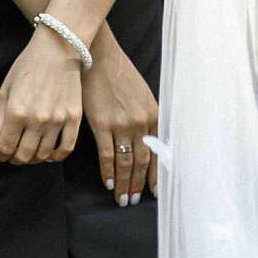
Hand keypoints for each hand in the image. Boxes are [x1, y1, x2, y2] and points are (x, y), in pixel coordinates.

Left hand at [0, 30, 84, 164]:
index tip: (0, 153)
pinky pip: (67, 148)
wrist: (57, 48)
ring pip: (43, 155)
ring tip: (30, 150)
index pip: (4, 149)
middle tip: (14, 153)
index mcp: (16, 111)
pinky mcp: (74, 117)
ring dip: (33, 158)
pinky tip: (50, 153)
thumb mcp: (6, 91)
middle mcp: (37, 119)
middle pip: (23, 156)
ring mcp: (58, 119)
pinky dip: (56, 156)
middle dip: (15, 158)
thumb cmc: (28, 67)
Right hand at [82, 38, 158, 205]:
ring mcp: (121, 123)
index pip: (157, 152)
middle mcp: (141, 122)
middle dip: (139, 184)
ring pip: (125, 162)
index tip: (154, 191)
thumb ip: (146, 117)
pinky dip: (108, 171)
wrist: (100, 56)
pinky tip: (108, 183)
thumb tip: (147, 140)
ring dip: (124, 184)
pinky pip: (107, 154)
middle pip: (142, 161)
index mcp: (153, 115)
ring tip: (122, 199)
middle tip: (134, 201)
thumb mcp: (142, 94)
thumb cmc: (119, 73)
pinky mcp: (101, 123)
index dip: (155, 174)